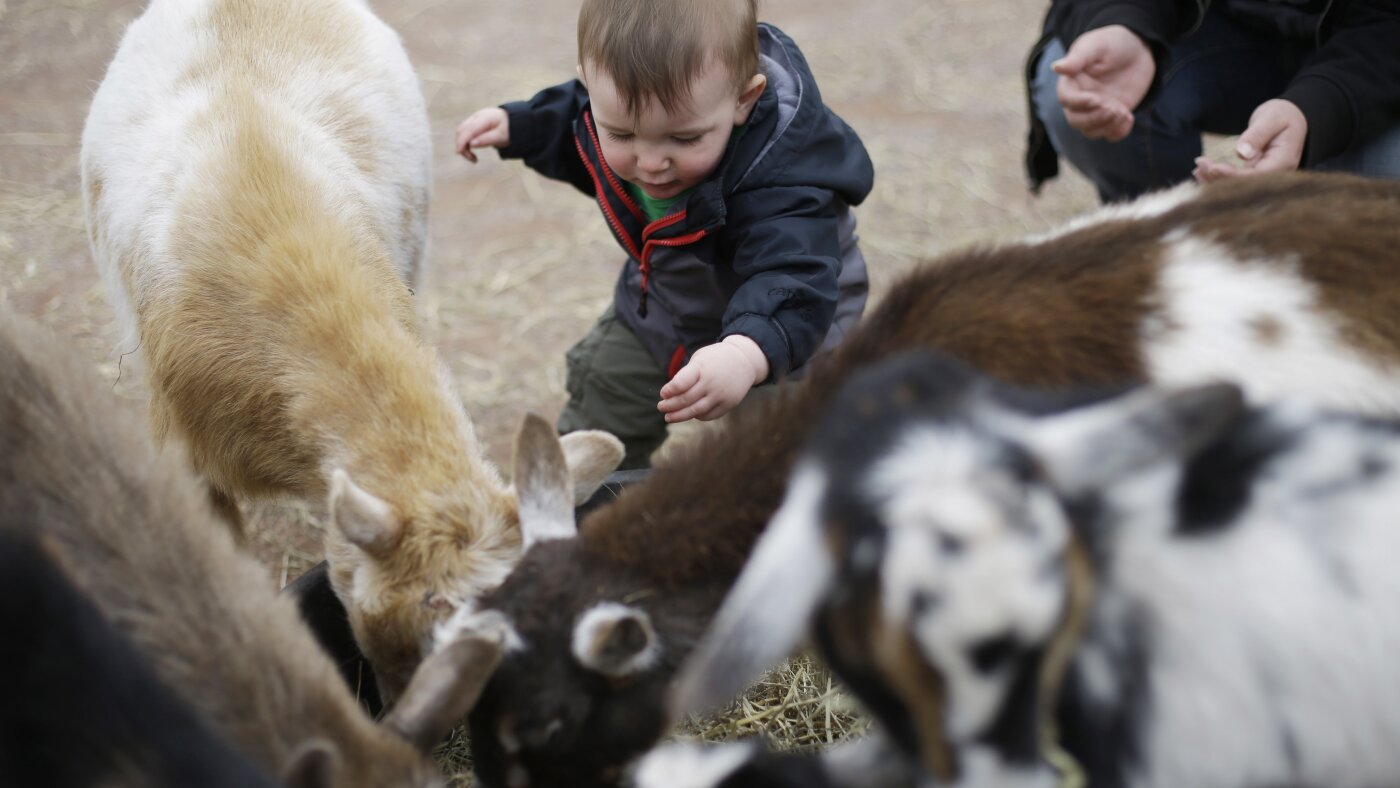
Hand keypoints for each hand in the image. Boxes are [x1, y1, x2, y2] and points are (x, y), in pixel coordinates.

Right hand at [455, 107, 509, 162]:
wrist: (514, 122)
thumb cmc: (509, 130)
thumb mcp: (502, 136)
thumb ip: (487, 139)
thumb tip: (471, 143)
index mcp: (485, 118)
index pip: (468, 129)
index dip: (462, 141)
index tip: (459, 152)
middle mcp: (477, 116)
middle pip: (462, 130)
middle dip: (462, 145)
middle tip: (472, 159)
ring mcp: (474, 119)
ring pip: (461, 132)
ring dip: (463, 145)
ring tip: (473, 158)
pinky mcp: (474, 123)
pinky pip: (465, 133)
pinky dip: (465, 143)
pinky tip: (472, 151)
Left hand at [657, 335, 769, 423]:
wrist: (744, 360)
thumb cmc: (715, 359)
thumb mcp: (699, 358)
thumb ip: (685, 375)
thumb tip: (670, 395)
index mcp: (702, 367)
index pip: (680, 383)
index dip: (669, 391)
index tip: (663, 393)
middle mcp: (711, 382)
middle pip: (685, 399)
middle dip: (670, 405)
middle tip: (661, 407)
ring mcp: (721, 395)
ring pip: (696, 411)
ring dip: (679, 416)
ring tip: (668, 417)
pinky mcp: (728, 404)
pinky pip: (709, 415)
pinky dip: (697, 416)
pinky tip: (690, 414)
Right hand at [1052, 25, 1154, 141]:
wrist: (1138, 49)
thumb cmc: (1113, 42)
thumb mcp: (1097, 45)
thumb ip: (1078, 57)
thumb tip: (1056, 67)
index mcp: (1072, 82)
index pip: (1066, 99)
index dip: (1079, 103)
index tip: (1096, 99)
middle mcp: (1080, 99)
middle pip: (1075, 121)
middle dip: (1094, 118)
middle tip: (1113, 108)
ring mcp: (1096, 110)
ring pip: (1091, 131)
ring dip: (1107, 126)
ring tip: (1123, 112)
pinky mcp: (1112, 117)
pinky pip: (1111, 134)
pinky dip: (1119, 132)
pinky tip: (1129, 117)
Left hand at [1193, 99, 1306, 182]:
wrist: (1290, 118)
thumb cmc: (1283, 115)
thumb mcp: (1272, 118)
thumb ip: (1258, 134)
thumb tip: (1242, 153)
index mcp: (1284, 162)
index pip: (1256, 176)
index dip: (1233, 175)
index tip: (1213, 167)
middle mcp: (1275, 175)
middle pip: (1244, 185)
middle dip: (1219, 178)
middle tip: (1199, 164)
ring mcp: (1264, 176)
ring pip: (1237, 186)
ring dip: (1215, 180)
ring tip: (1197, 169)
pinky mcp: (1254, 174)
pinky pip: (1235, 180)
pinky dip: (1217, 177)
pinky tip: (1201, 173)